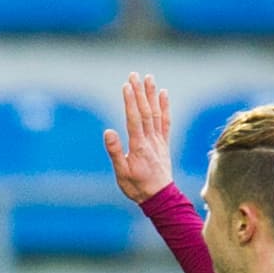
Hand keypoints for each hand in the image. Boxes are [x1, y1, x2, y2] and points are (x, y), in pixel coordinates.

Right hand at [104, 72, 174, 204]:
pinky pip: (165, 122)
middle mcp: (150, 140)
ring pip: (155, 113)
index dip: (130, 101)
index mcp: (139, 146)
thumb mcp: (122, 173)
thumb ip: (115, 151)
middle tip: (134, 75)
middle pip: (144, 111)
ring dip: (151, 95)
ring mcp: (159, 141)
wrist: (159, 198)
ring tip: (149, 78)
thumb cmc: (137, 187)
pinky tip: (163, 94)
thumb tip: (108, 131)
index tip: (126, 85)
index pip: (134, 119)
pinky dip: (164, 107)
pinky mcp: (163, 143)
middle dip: (139, 92)